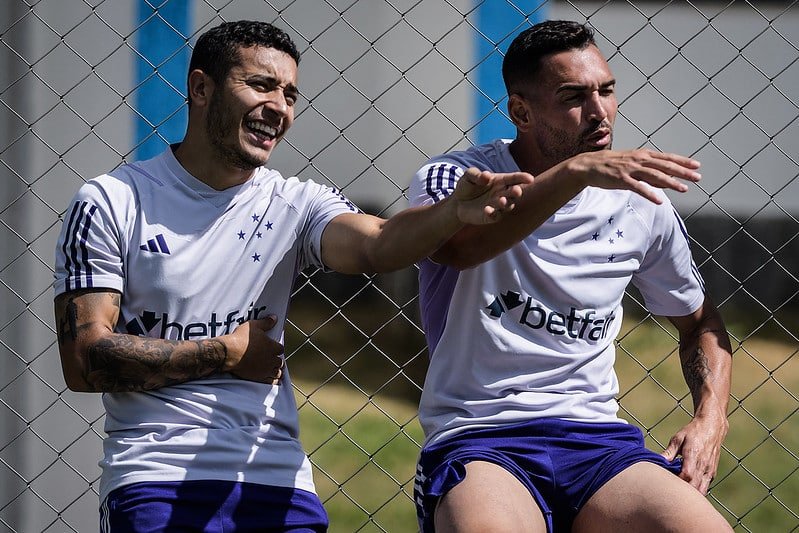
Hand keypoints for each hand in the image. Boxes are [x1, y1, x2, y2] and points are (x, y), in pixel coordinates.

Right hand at [219, 316, 284, 383]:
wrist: (229, 353)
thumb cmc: (241, 339)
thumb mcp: (254, 326)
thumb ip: (266, 323)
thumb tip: (274, 318)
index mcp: (273, 347)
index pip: (281, 349)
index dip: (277, 348)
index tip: (273, 348)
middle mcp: (272, 359)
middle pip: (280, 362)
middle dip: (277, 360)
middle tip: (273, 358)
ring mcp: (266, 370)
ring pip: (277, 372)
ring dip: (277, 370)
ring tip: (274, 369)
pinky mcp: (259, 378)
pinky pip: (271, 381)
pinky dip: (273, 380)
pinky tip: (272, 379)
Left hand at [453, 167, 533, 224]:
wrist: (458, 202)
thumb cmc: (467, 186)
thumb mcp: (468, 176)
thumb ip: (476, 174)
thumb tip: (486, 176)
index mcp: (501, 181)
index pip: (514, 178)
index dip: (523, 178)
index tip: (530, 179)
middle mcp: (502, 193)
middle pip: (514, 192)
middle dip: (516, 192)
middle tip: (516, 190)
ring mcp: (498, 206)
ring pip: (508, 205)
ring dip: (506, 203)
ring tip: (501, 200)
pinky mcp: (491, 216)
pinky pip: (496, 216)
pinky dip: (493, 213)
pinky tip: (487, 210)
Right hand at [569, 148, 701, 202]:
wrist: (589, 165)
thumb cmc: (612, 165)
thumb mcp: (633, 164)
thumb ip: (649, 172)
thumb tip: (666, 180)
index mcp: (643, 155)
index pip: (667, 158)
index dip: (682, 161)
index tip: (696, 165)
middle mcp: (639, 160)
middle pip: (665, 165)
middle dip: (683, 172)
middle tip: (697, 177)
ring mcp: (630, 169)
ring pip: (655, 175)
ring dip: (671, 182)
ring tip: (683, 189)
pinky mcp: (622, 179)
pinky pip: (638, 188)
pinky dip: (649, 194)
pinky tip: (659, 200)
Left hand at [661, 411, 727, 494]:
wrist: (712, 427)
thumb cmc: (692, 432)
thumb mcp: (678, 439)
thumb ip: (668, 452)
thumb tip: (657, 460)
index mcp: (693, 455)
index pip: (686, 475)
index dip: (677, 482)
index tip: (667, 481)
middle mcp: (703, 465)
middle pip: (694, 486)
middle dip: (682, 491)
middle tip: (670, 488)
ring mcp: (709, 470)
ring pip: (701, 490)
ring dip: (691, 493)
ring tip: (679, 490)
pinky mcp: (712, 473)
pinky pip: (705, 487)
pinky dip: (696, 490)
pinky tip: (687, 486)